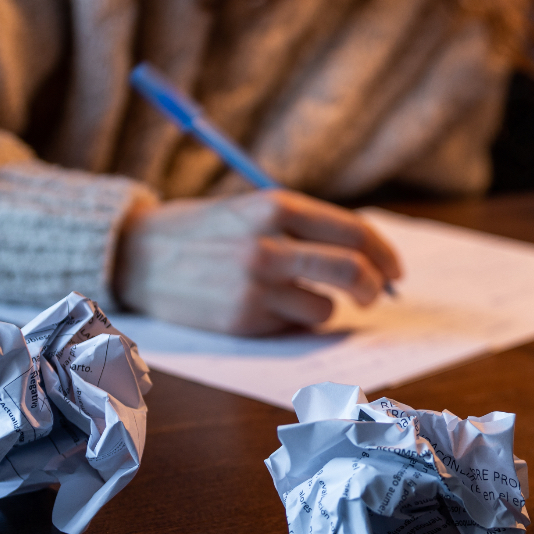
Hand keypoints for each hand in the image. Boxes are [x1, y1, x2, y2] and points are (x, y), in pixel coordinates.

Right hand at [114, 190, 401, 335]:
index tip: (396, 270)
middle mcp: (268, 243)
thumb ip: (305, 227)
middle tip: (377, 295)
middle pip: (352, 271)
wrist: (137, 255)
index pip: (354, 231)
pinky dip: (292, 322)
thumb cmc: (204, 231)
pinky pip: (294, 327)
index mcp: (276, 206)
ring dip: (323, 307)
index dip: (385, 254)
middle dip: (375, 288)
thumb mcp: (253, 210)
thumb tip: (367, 257)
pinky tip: (264, 307)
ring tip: (292, 294)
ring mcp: (255, 285)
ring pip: (326, 307)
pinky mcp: (243, 319)